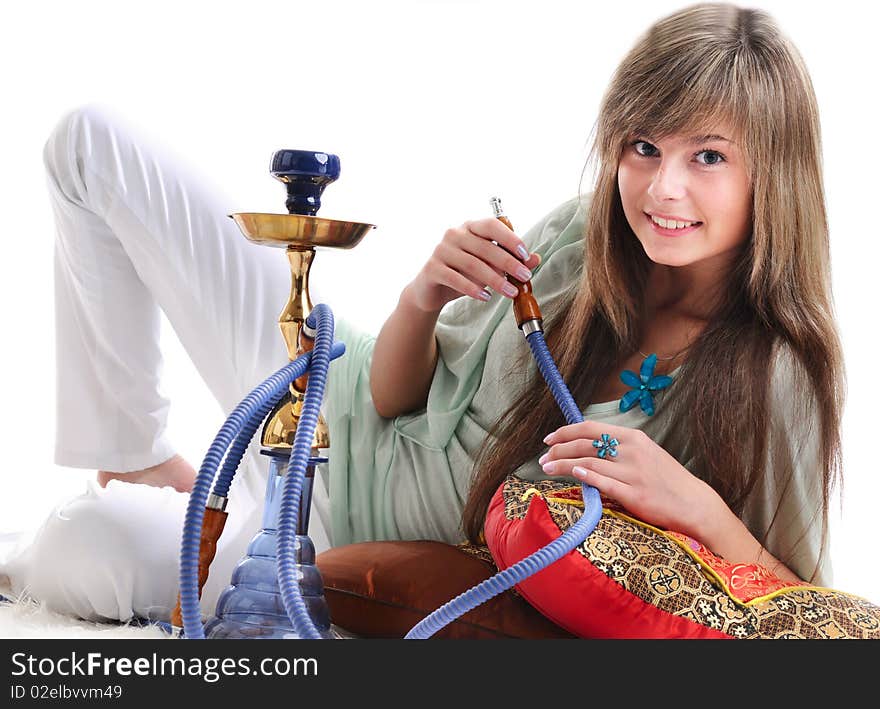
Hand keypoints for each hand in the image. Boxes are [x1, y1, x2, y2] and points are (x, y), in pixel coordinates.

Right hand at [406, 217, 540, 313]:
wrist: (431, 290)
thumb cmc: (463, 274)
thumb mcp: (488, 267)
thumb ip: (511, 261)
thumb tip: (535, 259)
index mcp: (470, 227)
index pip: (491, 226)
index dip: (510, 238)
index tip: (525, 254)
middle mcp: (454, 234)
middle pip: (485, 247)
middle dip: (508, 263)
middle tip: (524, 277)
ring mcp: (441, 250)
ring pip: (472, 264)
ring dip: (494, 280)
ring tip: (510, 292)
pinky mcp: (432, 269)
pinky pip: (455, 278)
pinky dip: (473, 289)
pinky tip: (486, 297)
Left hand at [539, 422, 719, 538]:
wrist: (693, 503)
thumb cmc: (666, 479)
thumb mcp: (645, 452)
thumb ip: (619, 447)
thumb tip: (586, 445)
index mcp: (633, 438)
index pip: (591, 428)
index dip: (565, 432)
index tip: (549, 439)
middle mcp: (632, 451)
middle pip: (585, 444)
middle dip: (558, 450)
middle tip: (544, 458)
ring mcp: (633, 473)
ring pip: (588, 462)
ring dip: (563, 465)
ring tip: (547, 469)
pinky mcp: (634, 495)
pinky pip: (604, 482)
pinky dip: (585, 476)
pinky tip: (572, 475)